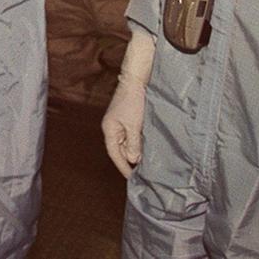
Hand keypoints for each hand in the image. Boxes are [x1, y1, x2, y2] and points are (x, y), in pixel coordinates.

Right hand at [100, 30, 155, 177]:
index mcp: (109, 130)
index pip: (115, 153)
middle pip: (121, 149)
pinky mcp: (129, 119)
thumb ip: (134, 143)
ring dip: (137, 151)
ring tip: (149, 162)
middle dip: (131, 160)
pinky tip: (148, 147)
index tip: (132, 179)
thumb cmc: (133, 101)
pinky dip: (139, 142)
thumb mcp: (134, 125)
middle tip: (145, 172)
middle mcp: (113, 128)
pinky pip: (133, 135)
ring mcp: (120, 123)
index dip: (123, 167)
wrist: (135, 80)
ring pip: (128, 143)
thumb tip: (134, 159)